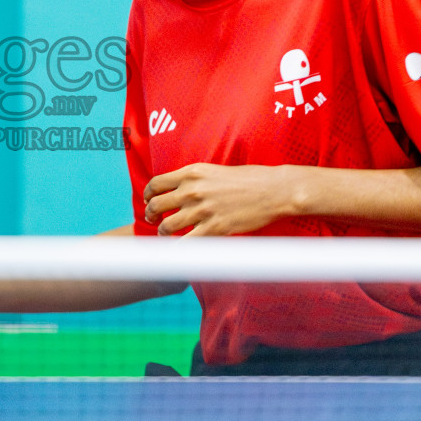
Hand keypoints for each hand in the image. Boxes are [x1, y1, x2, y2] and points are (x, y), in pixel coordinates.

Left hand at [142, 162, 298, 235]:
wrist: (272, 190)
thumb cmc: (249, 179)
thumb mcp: (215, 171)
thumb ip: (194, 180)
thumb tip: (178, 191)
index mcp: (192, 173)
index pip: (156, 184)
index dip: (148, 195)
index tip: (149, 202)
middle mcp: (192, 190)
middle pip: (156, 206)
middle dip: (151, 215)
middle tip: (153, 220)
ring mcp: (202, 210)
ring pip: (167, 226)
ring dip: (163, 233)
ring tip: (166, 234)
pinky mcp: (213, 228)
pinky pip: (186, 243)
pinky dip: (178, 249)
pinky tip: (179, 249)